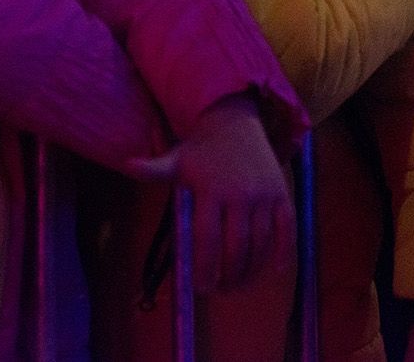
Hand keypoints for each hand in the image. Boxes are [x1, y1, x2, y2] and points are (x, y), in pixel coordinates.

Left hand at [126, 94, 291, 293]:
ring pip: (260, 243)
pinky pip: (287, 229)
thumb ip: (153, 171)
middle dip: (228, 276)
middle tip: (220, 290)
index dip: (205, 267)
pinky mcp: (281, 194)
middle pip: (236, 247)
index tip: (201, 288)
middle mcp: (239, 193)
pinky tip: (274, 271)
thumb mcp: (175, 160)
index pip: (206, 238)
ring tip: (239, 285)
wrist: (234, 122)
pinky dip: (284, 252)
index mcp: (210, 190)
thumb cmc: (200, 150)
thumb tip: (127, 165)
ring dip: (251, 270)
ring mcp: (264, 194)